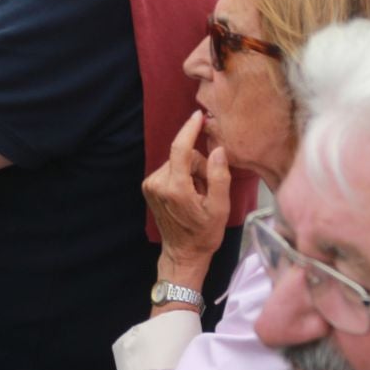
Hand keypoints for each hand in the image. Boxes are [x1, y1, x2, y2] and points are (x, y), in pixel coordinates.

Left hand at [142, 111, 232, 274]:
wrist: (183, 253)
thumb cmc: (205, 233)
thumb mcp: (220, 208)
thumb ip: (219, 177)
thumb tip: (218, 150)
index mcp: (175, 188)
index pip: (180, 149)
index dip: (189, 129)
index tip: (198, 116)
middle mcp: (157, 183)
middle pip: (183, 156)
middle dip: (199, 167)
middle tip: (207, 190)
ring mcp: (150, 185)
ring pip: (177, 162)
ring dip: (191, 173)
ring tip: (197, 195)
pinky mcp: (148, 186)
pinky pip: (170, 170)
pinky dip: (182, 177)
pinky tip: (187, 195)